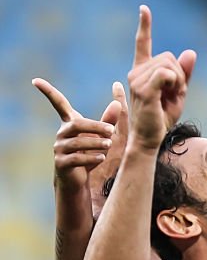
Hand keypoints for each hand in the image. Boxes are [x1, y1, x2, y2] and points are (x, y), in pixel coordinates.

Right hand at [33, 78, 118, 197]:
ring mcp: (59, 148)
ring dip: (96, 143)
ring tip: (109, 145)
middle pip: (76, 124)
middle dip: (95, 126)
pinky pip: (76, 158)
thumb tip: (117, 103)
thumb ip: (108, 121)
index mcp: (70, 123)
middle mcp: (61, 133)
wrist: (80, 179)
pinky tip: (101, 157)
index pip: (58, 103)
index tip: (36, 80)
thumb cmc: (91, 153)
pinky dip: (90, 157)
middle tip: (112, 131)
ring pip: (77, 142)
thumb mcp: (102, 136)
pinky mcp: (61, 163)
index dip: (48, 91)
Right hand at [126, 5, 196, 149]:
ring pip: (170, 66)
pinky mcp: (143, 89)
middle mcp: (136, 72)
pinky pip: (167, 74)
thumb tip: (190, 52)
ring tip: (168, 97)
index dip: (144, 25)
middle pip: (169, 57)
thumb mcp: (178, 92)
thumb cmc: (162, 117)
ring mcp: (137, 79)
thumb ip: (184, 73)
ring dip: (178, 82)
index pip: (142, 44)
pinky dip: (175, 83)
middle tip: (173, 93)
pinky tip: (167, 95)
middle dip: (179, 74)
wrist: (151, 137)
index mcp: (142, 71)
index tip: (144, 8)